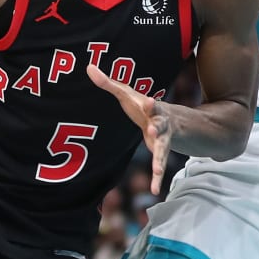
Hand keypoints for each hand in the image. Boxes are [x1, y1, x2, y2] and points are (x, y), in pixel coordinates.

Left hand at [87, 64, 173, 193]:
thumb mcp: (126, 94)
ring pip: (162, 150)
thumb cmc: (142, 105)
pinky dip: (158, 179)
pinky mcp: (161, 153)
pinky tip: (156, 191)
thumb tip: (88, 67)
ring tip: (158, 170)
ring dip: (160, 159)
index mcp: (152, 109)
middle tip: (153, 132)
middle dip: (158, 129)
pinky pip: (160, 166)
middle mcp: (161, 125)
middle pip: (160, 127)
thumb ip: (108, 83)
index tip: (149, 102)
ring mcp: (163, 141)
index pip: (151, 105)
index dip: (150, 104)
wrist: (170, 119)